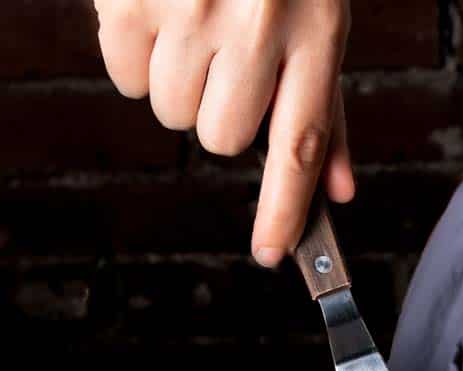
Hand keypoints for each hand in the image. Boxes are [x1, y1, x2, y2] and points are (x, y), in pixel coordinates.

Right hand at [96, 0, 354, 265]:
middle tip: (225, 64)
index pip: (300, 145)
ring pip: (171, 112)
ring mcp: (188, 6)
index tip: (272, 254)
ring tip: (192, 26)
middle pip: (222, 138)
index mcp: (313, 31)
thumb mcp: (319, 19)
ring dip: (178, 85)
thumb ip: (326, 109)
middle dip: (220, 116)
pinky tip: (157, 13)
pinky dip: (135, 56)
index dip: (284, 209)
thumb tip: (339, 191)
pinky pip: (123, 75)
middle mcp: (253, 24)